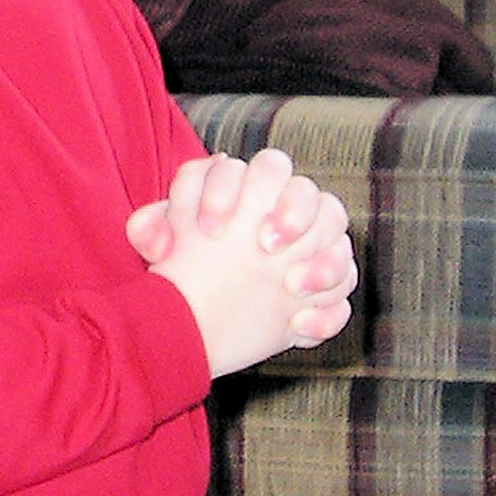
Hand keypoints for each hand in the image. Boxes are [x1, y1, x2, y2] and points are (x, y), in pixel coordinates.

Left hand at [132, 147, 355, 377]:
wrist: (199, 317)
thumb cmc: (182, 265)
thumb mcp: (159, 245)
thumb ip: (151, 228)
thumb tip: (160, 239)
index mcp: (250, 189)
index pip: (258, 168)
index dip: (233, 191)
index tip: (207, 229)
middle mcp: (287, 211)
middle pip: (307, 190)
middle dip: (292, 212)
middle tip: (266, 246)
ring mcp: (311, 248)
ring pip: (337, 234)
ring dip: (323, 258)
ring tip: (290, 286)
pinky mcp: (323, 290)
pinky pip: (344, 291)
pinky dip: (327, 311)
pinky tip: (297, 327)